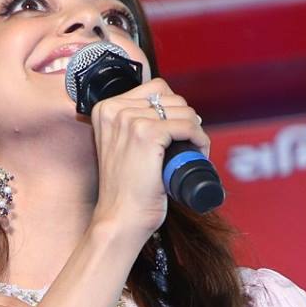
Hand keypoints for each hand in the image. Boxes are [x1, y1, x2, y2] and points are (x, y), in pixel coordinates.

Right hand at [87, 76, 209, 240]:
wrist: (120, 218)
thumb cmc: (124, 190)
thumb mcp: (120, 147)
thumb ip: (130, 125)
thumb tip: (166, 109)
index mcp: (105, 109)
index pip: (155, 89)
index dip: (173, 109)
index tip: (178, 131)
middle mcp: (114, 110)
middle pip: (171, 98)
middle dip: (186, 120)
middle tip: (188, 145)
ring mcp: (130, 120)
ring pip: (183, 111)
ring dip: (195, 131)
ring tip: (193, 151)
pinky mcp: (147, 133)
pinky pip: (188, 126)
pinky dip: (200, 140)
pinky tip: (198, 153)